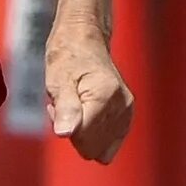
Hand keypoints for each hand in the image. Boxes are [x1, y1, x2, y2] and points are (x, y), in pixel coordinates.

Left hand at [44, 27, 133, 163]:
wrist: (85, 39)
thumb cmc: (68, 55)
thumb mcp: (58, 79)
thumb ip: (65, 108)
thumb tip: (65, 133)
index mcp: (104, 97)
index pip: (82, 139)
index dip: (65, 126)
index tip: (58, 105)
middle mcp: (121, 106)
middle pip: (91, 147)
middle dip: (74, 131)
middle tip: (66, 104)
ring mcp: (127, 111)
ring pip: (99, 147)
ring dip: (82, 131)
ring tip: (76, 105)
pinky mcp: (127, 115)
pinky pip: (109, 144)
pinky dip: (94, 132)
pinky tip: (86, 112)